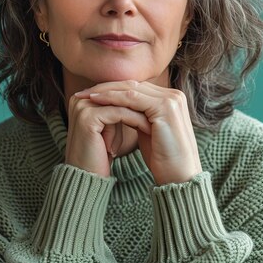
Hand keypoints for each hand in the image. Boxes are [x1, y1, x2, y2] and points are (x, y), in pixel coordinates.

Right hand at [66, 84, 151, 178]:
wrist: (86, 179)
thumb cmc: (100, 156)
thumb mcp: (109, 129)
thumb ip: (117, 111)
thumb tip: (139, 100)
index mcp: (83, 98)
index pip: (116, 91)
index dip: (137, 99)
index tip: (156, 107)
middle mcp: (80, 99)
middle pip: (119, 94)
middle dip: (141, 103)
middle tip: (162, 111)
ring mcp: (83, 107)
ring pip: (121, 103)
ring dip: (142, 112)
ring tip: (158, 121)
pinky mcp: (89, 118)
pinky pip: (120, 114)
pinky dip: (136, 121)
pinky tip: (150, 129)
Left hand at [69, 80, 201, 185]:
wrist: (179, 177)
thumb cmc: (164, 159)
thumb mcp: (148, 131)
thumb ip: (138, 116)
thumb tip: (118, 107)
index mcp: (172, 99)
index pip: (137, 88)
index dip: (113, 89)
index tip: (91, 95)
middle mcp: (174, 95)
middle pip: (133, 85)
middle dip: (106, 87)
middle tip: (83, 92)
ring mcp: (171, 100)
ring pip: (131, 89)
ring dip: (105, 91)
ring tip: (86, 95)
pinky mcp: (165, 108)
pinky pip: (132, 98)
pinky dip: (112, 98)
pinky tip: (96, 101)